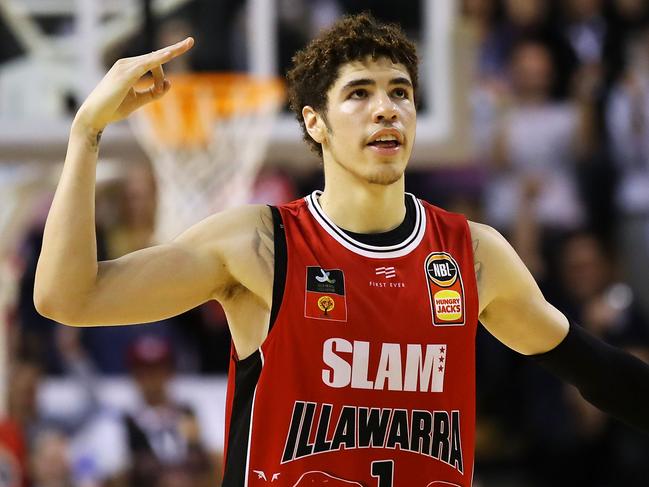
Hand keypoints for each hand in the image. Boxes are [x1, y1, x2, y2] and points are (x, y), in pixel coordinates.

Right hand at [74, 37, 193, 132]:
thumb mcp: (138, 101)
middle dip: (175, 49)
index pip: (153, 63)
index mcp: (129, 68)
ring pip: (154, 60)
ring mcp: (125, 67)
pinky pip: (146, 64)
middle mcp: (126, 64)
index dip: (162, 75)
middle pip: (156, 57)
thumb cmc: (113, 108)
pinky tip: (170, 54)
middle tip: (191, 41)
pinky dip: (159, 59)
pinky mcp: (126, 75)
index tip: (161, 89)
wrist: (95, 116)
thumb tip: (169, 83)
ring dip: (170, 59)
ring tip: (187, 45)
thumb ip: (154, 93)